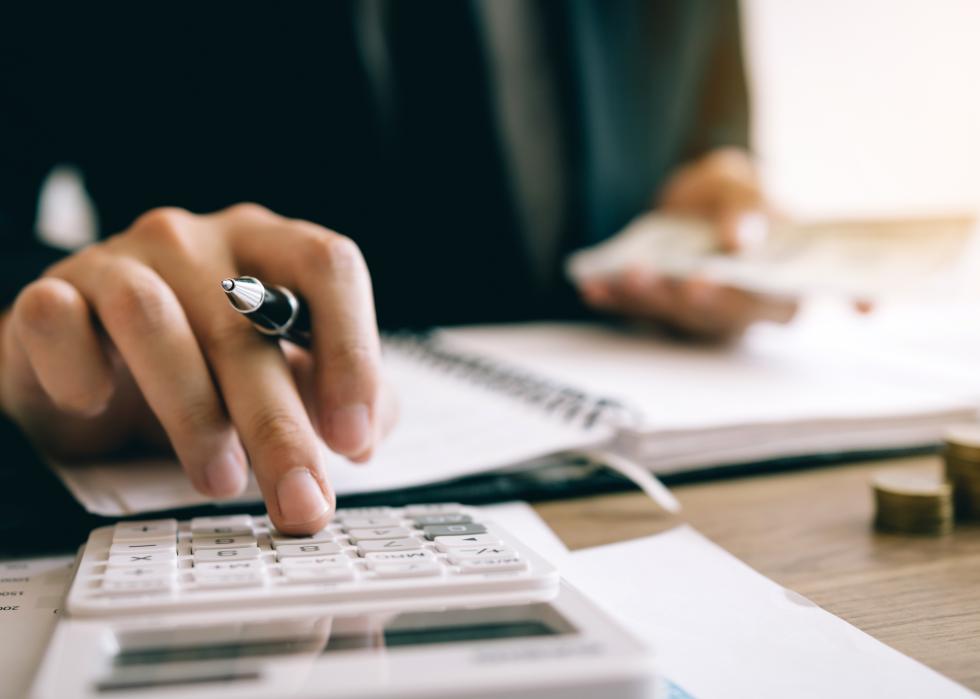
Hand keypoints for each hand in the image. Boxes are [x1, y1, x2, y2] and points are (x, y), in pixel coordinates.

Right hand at [0, 204, 396, 533]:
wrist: (89, 364)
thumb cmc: (202, 369)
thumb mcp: (282, 377)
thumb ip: (340, 395)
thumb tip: (368, 433)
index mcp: (268, 248)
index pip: (328, 267)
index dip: (351, 351)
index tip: (354, 439)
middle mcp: (197, 243)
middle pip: (247, 323)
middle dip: (280, 427)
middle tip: (300, 501)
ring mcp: (120, 261)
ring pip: (154, 319)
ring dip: (192, 412)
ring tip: (219, 482)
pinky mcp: (52, 294)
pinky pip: (59, 319)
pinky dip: (79, 367)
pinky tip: (95, 406)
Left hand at [579, 148, 796, 339]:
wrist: (697, 202)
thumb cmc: (729, 196)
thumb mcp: (740, 184)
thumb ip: (747, 204)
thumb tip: (743, 235)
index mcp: (783, 284)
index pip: (772, 299)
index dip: (739, 294)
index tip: (705, 278)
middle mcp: (745, 310)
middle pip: (716, 313)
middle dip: (678, 295)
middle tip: (651, 274)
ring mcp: (704, 316)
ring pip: (676, 316)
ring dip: (645, 297)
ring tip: (624, 273)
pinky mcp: (668, 313)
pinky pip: (641, 312)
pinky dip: (617, 300)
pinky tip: (595, 287)